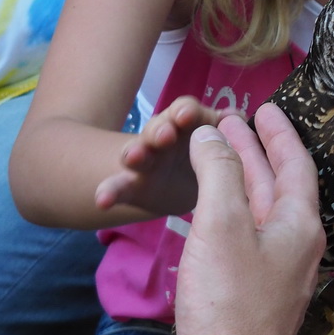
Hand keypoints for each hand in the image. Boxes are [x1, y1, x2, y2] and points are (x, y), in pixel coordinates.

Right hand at [94, 96, 223, 216]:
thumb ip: (227, 146)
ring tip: (134, 157)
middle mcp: (169, 142)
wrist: (201, 222)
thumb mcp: (228, 167)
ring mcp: (151, 165)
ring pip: (141, 153)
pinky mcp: (135, 190)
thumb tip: (231, 116)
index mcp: (197, 131)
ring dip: (137, 151)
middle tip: (165, 136)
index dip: (187, 112)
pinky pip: (121, 189)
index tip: (185, 116)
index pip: (189, 114)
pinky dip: (111, 192)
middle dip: (161, 130)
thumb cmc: (219, 187)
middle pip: (162, 130)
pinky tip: (102, 200)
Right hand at [169, 109, 325, 334]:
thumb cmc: (229, 305)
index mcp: (301, 227)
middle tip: (231, 124)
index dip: (279, 134)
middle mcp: (295, 249)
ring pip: (257, 216)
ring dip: (236, 185)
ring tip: (213, 161)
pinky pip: (240, 243)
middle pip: (276, 188)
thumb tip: (213, 137)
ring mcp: (273, 276)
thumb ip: (220, 173)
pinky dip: (224, 218)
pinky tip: (204, 218)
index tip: (265, 107)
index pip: (296, 165)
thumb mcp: (221, 225)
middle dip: (253, 154)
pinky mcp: (250, 300)